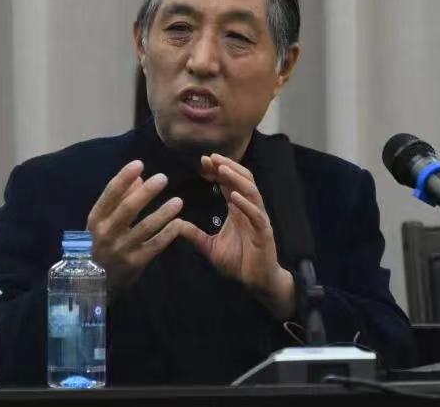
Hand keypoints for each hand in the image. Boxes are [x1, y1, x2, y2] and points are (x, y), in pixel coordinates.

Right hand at [87, 160, 185, 295]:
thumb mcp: (103, 221)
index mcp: (96, 219)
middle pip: (128, 209)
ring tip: (179, 201)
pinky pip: (154, 246)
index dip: (124, 178)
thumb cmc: (101, 243)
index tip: (139, 163)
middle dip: (146, 192)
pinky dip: (167, 234)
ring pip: (144, 227)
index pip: (110, 195)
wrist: (94, 281)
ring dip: (163, 213)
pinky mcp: (134, 263)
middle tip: (163, 177)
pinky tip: (180, 224)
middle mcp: (106, 233)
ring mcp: (120, 249)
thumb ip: (119, 199)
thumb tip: (138, 177)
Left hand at [178, 154, 294, 319]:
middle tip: (210, 157)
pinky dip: (246, 204)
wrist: (257, 282)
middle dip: (227, 166)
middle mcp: (249, 209)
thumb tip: (175, 224)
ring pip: (251, 191)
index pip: (229, 183)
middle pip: (242, 180)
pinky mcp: (264, 232)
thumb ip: (195, 235)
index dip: (218, 170)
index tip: (203, 161)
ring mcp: (258, 219)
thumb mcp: (210, 247)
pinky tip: (234, 196)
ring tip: (222, 168)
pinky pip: (256, 215)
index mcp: (238, 210)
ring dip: (237, 178)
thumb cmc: (238, 263)